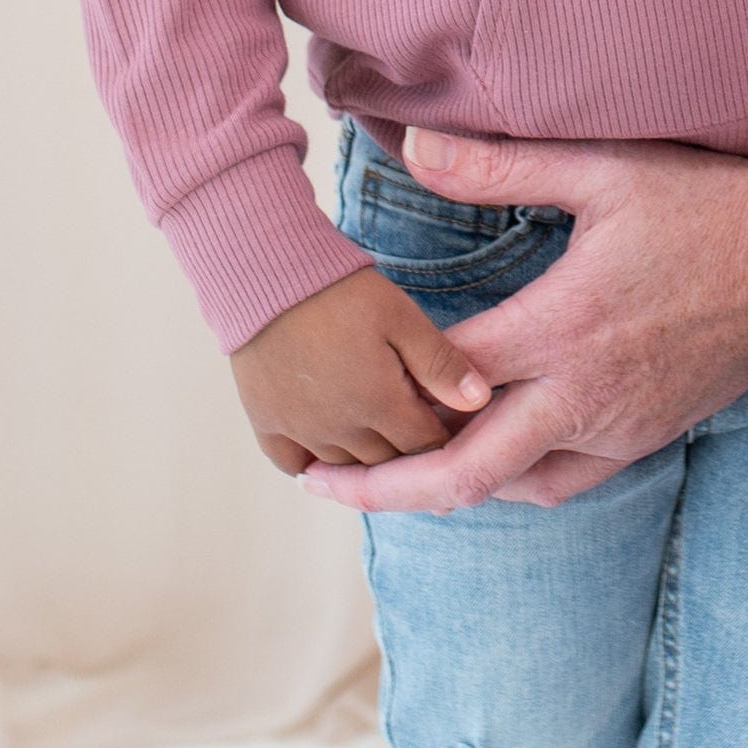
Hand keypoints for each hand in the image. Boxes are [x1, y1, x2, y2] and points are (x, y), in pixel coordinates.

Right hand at [228, 265, 492, 475]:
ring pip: (344, 469)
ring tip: (381, 433)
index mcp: (379, 404)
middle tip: (419, 425)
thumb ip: (441, 363)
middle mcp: (340, 430)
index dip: (443, 436)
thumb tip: (480, 401)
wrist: (270, 278)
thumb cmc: (344, 292)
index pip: (424, 445)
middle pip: (387, 462)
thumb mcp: (403, 318)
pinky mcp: (267, 424)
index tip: (451, 420)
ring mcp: (300, 431)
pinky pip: (294, 465)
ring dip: (366, 458)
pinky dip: (313, 464)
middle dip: (408, 449)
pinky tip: (328, 447)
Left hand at [298, 133, 747, 513]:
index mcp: (563, 325)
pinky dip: (511, 482)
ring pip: (508, 487)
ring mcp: (616, 427)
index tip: (334, 376)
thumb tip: (415, 147)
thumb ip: (504, 167)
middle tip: (319, 478)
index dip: (384, 381)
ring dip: (446, 485)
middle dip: (381, 486)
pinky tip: (488, 459)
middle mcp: (583, 394)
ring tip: (392, 465)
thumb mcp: (606, 171)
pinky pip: (560, 485)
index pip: (447, 376)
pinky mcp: (644, 440)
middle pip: (462, 473)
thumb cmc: (708, 206)